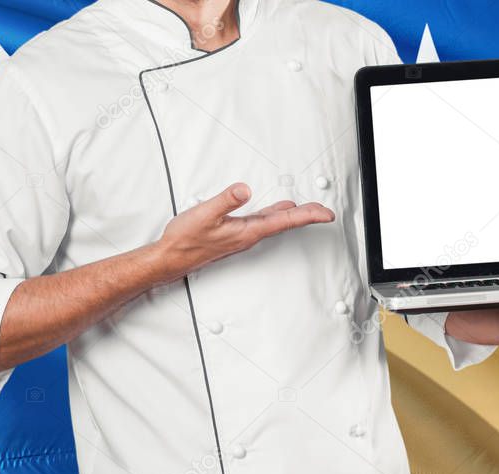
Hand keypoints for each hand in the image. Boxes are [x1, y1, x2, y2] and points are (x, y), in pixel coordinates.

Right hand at [153, 182, 333, 281]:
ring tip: (308, 209)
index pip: (285, 221)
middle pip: (285, 223)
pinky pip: (262, 222)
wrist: (171, 258)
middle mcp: (249, 235)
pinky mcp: (234, 233)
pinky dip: (275, 214)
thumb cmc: (185, 240)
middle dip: (307, 215)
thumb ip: (225, 201)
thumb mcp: (204, 214)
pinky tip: (277, 210)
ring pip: (275, 223)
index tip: (326, 214)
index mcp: (248, 231)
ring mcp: (242, 235)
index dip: (308, 216)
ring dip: (293, 215)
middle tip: (325, 211)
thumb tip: (244, 190)